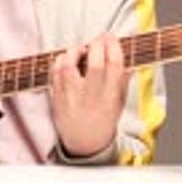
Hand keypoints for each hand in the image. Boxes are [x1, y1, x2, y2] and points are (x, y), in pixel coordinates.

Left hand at [50, 33, 127, 157]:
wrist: (84, 144)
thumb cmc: (103, 121)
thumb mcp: (119, 102)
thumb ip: (123, 79)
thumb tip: (126, 56)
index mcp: (110, 98)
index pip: (114, 66)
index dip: (113, 47)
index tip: (112, 38)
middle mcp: (91, 97)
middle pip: (94, 63)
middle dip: (97, 45)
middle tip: (99, 40)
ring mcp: (71, 97)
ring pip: (70, 65)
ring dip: (76, 51)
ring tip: (81, 50)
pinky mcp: (56, 97)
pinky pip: (55, 72)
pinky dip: (60, 61)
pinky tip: (67, 60)